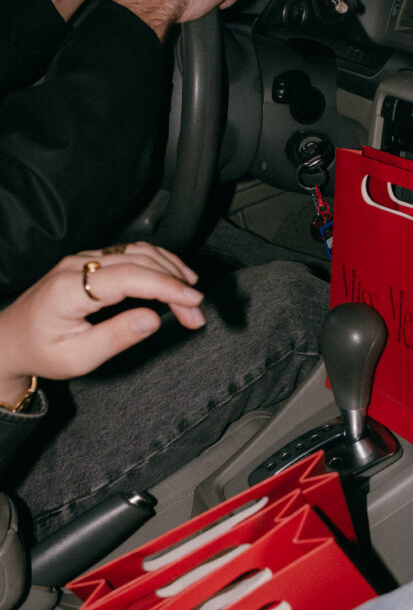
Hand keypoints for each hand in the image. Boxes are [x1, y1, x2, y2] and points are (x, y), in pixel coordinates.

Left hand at [0, 243, 204, 404]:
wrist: (12, 339)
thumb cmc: (42, 351)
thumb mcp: (78, 358)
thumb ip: (116, 338)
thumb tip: (153, 319)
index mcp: (70, 288)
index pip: (129, 276)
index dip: (166, 286)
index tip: (193, 302)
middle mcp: (78, 265)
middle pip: (140, 261)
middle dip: (176, 284)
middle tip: (197, 313)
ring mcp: (84, 258)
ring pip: (139, 251)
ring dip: (171, 270)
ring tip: (192, 296)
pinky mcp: (91, 260)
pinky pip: (131, 252)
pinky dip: (159, 263)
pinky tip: (175, 276)